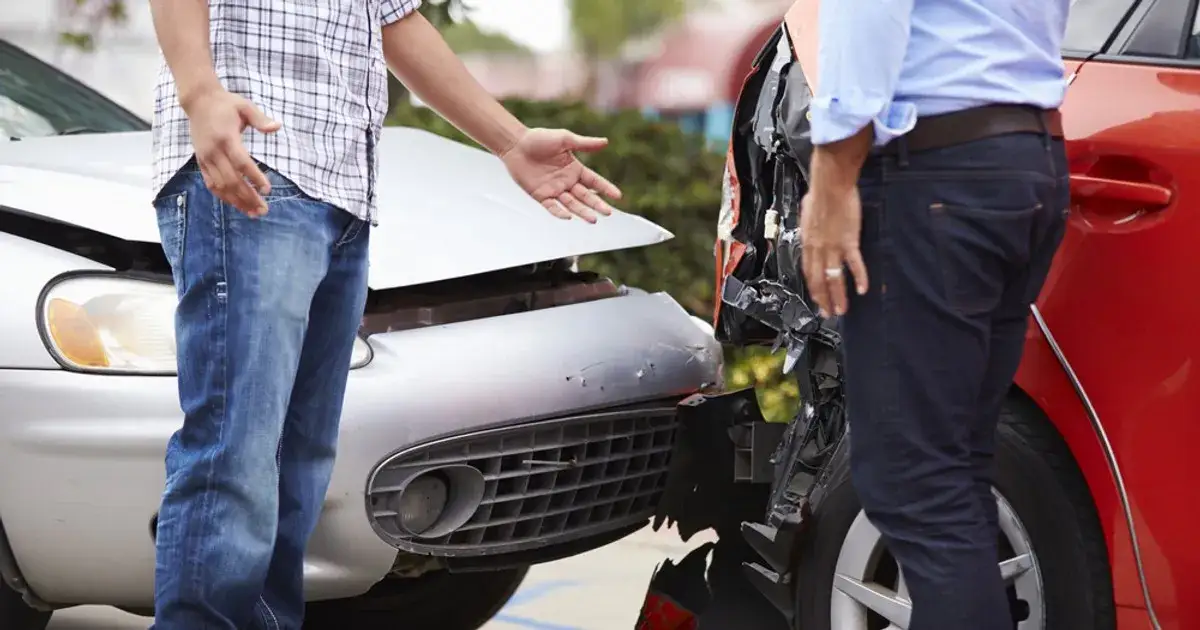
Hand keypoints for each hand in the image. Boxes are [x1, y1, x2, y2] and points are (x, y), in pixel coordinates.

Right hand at [185, 88, 280, 216]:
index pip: (241, 162)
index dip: (254, 177)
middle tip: (264, 209)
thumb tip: (277, 126)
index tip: (267, 190)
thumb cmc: (226, 104)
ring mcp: (205, 158)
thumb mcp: (245, 106)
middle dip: (248, 197)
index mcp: (226, 138)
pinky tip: (236, 204)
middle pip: (231, 180)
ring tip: (253, 212)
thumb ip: (260, 119)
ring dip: (237, 201)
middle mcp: (214, 151)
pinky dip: (223, 196)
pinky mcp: (201, 161)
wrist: (199, 101)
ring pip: (220, 186)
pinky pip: (210, 183)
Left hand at [500, 128, 621, 222]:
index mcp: (575, 169)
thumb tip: (605, 142)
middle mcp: (567, 181)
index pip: (594, 181)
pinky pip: (552, 207)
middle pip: (585, 196)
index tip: (618, 196)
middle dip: (597, 204)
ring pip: (572, 204)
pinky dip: (559, 213)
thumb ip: (584, 144)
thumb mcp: (565, 139)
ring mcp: (554, 190)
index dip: (606, 188)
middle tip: (608, 212)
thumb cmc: (540, 138)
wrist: (516, 144)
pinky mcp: (541, 195)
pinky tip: (568, 218)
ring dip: (582, 212)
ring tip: (593, 219)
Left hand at [799, 184, 868, 316]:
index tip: (817, 299)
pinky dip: (859, 278)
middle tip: (828, 314)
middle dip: (823, 300)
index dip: (812, 288)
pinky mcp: (849, 242)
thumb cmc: (819, 194)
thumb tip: (810, 230)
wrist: (831, 185)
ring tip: (842, 310)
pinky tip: (862, 290)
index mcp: (807, 243)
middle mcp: (817, 249)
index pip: (808, 271)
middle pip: (818, 280)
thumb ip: (809, 228)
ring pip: (833, 278)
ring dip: (838, 296)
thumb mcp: (806, 214)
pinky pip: (853, 264)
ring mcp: (833, 247)